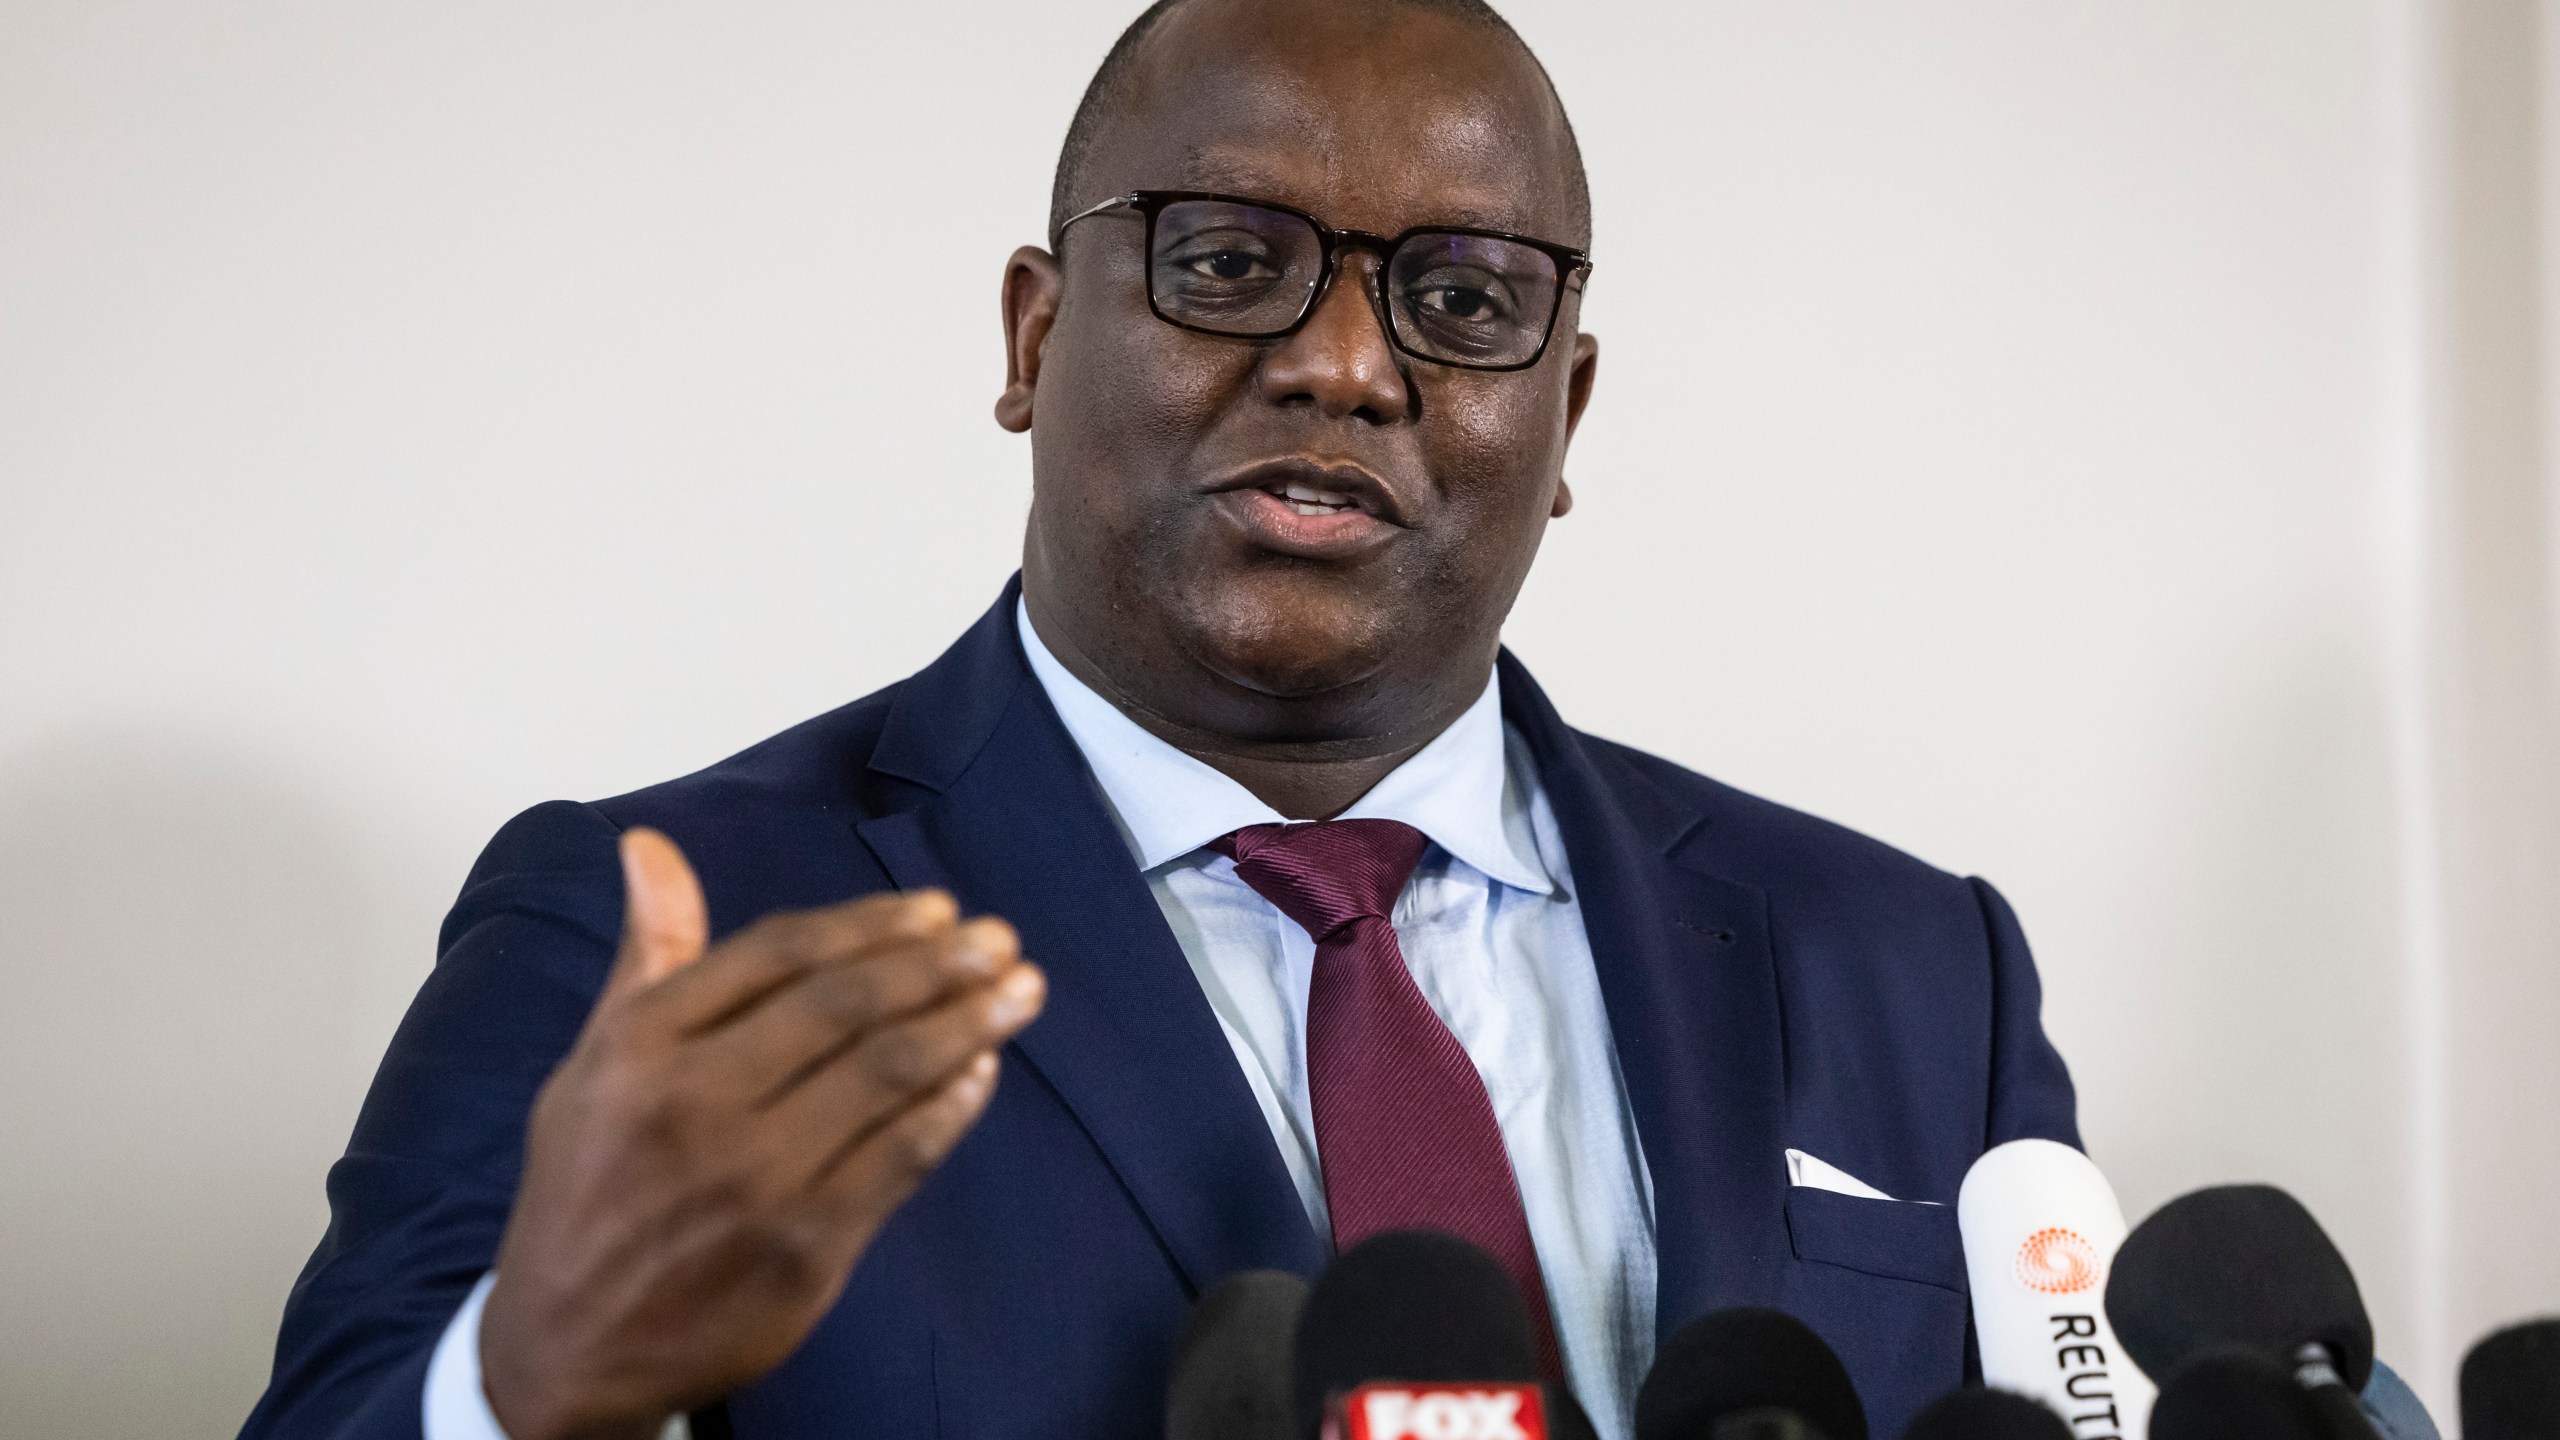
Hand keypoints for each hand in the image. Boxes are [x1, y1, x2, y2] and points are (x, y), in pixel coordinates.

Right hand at [477, 829, 1044, 1439]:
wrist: (568, 1350)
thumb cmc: (587, 1189)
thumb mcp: (594, 1064)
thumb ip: (647, 957)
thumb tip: (650, 845)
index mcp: (644, 1045)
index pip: (780, 953)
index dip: (870, 924)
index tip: (936, 909)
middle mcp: (697, 1102)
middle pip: (846, 1005)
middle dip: (938, 964)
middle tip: (998, 941)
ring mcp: (755, 1179)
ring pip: (887, 1074)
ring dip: (968, 1022)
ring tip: (1019, 990)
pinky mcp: (804, 1249)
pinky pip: (900, 1157)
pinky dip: (952, 1107)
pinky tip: (984, 1070)